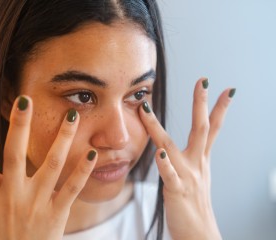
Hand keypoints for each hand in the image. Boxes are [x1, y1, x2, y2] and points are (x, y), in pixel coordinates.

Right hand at [0, 96, 96, 239]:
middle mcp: (14, 195)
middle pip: (15, 155)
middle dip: (20, 127)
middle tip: (26, 100)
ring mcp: (37, 203)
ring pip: (52, 165)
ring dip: (62, 140)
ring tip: (72, 116)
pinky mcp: (57, 213)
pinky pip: (72, 189)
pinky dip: (83, 171)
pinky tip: (92, 153)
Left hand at [140, 78, 234, 239]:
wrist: (200, 234)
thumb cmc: (194, 205)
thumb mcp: (195, 177)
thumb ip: (185, 160)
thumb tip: (168, 148)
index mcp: (200, 160)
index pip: (212, 129)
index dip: (220, 109)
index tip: (226, 89)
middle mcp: (196, 164)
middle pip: (201, 129)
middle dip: (202, 104)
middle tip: (203, 80)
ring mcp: (187, 176)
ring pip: (171, 147)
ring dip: (158, 127)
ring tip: (147, 109)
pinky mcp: (177, 191)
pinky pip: (169, 176)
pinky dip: (164, 165)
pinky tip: (158, 153)